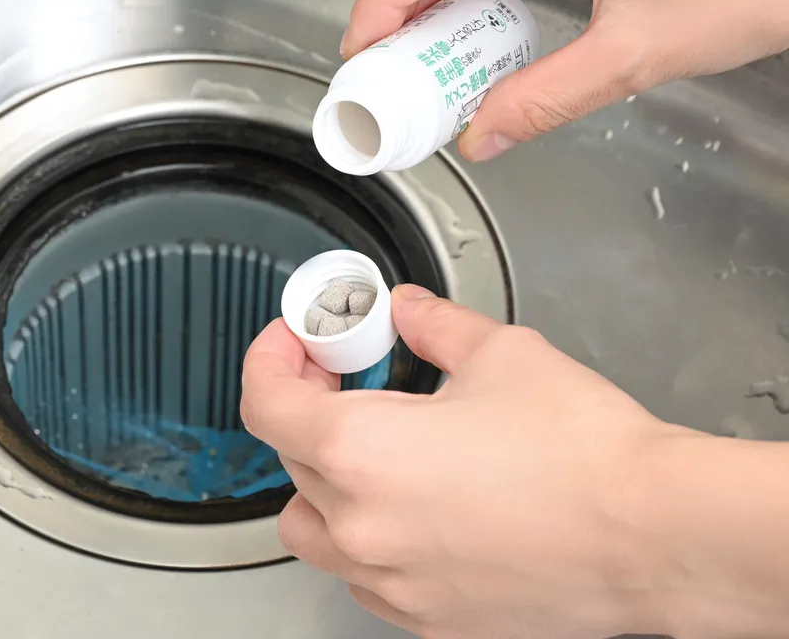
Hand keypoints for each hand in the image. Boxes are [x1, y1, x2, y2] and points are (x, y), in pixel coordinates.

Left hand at [241, 285, 682, 638]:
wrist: (652, 532)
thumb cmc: (580, 449)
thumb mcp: (499, 352)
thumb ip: (434, 323)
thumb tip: (407, 309)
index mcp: (364, 449)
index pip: (266, 402)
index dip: (269, 357)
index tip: (294, 342)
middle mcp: (364, 524)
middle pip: (290, 455)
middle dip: (306, 403)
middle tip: (347, 373)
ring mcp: (393, 580)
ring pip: (313, 527)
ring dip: (323, 477)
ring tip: (369, 443)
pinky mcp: (430, 617)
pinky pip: (362, 575)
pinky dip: (363, 533)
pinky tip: (409, 505)